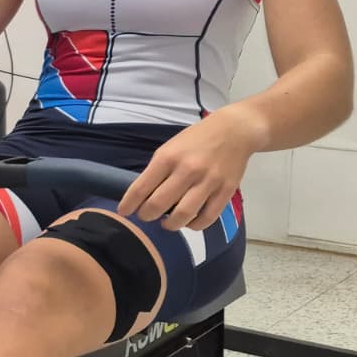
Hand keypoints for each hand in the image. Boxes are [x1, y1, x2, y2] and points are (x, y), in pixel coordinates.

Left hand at [117, 107, 266, 231]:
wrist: (233, 131)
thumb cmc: (196, 139)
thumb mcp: (170, 148)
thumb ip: (157, 170)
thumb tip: (143, 196)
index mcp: (168, 157)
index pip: (141, 187)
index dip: (129, 204)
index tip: (123, 212)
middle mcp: (187, 170)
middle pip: (159, 204)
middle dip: (146, 216)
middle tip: (145, 216)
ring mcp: (208, 182)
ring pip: (183, 215)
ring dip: (170, 225)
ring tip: (166, 223)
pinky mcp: (225, 191)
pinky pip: (207, 218)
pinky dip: (194, 225)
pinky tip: (188, 222)